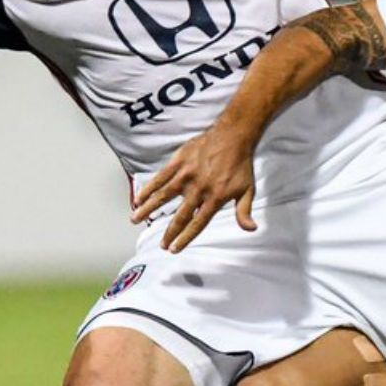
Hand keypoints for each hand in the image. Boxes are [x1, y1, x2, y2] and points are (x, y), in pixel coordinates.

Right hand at [130, 118, 259, 252]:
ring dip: (148, 209)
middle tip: (161, 245)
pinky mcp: (179, 162)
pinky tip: (138, 198)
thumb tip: (250, 229)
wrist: (233, 137)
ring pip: (163, 196)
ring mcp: (186, 175)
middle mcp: (198, 189)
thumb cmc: (240, 165)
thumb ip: (244, 211)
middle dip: (169, 232)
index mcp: (215, 198)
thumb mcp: (247, 190)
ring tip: (135, 220)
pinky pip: (160, 177)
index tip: (174, 249)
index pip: (197, 223)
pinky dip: (148, 188)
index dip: (185, 237)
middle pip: (180, 215)